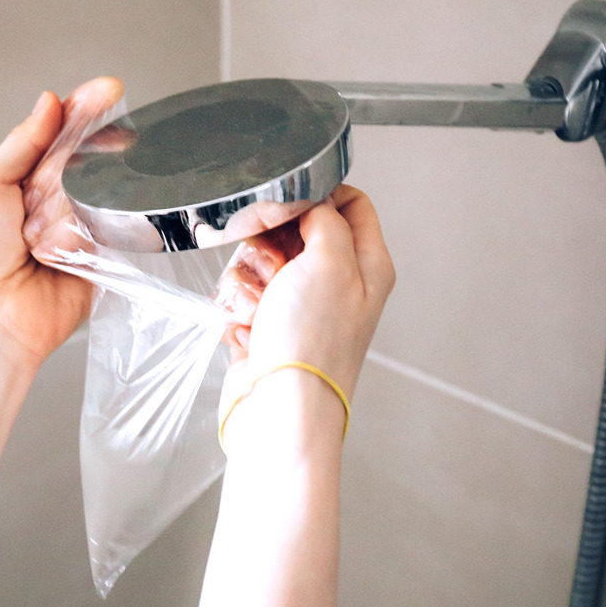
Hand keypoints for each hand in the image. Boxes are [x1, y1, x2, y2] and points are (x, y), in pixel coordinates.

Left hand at [0, 77, 122, 370]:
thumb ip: (24, 142)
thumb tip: (50, 101)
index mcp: (22, 178)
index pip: (60, 133)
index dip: (84, 108)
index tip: (109, 87)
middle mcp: (52, 199)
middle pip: (87, 157)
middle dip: (93, 145)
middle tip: (111, 122)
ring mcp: (77, 226)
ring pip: (100, 190)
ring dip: (80, 195)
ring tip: (50, 219)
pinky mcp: (99, 255)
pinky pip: (110, 227)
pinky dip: (93, 227)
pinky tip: (72, 236)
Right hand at [217, 185, 394, 435]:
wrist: (279, 409)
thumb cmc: (313, 343)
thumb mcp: (331, 260)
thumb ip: (325, 218)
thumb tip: (310, 202)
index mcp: (367, 264)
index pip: (351, 203)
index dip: (318, 196)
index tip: (291, 204)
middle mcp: (337, 282)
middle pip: (294, 228)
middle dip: (270, 243)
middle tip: (274, 267)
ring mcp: (300, 305)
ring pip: (258, 259)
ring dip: (249, 280)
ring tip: (261, 309)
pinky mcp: (266, 324)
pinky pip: (240, 293)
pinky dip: (238, 308)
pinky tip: (250, 330)